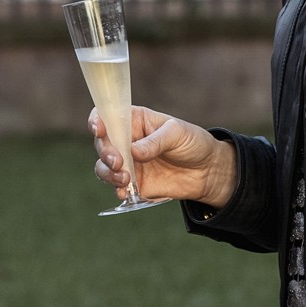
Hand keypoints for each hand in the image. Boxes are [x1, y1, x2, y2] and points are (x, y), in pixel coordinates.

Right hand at [91, 106, 236, 208]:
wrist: (208, 171)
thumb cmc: (193, 143)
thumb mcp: (177, 133)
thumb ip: (155, 142)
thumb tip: (134, 152)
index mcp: (135, 120)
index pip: (107, 115)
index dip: (97, 120)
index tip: (99, 130)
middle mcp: (126, 140)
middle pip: (101, 143)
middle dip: (105, 152)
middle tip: (118, 162)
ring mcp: (128, 162)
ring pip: (104, 166)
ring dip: (108, 173)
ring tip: (125, 179)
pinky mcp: (134, 182)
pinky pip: (117, 186)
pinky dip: (118, 189)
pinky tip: (126, 192)